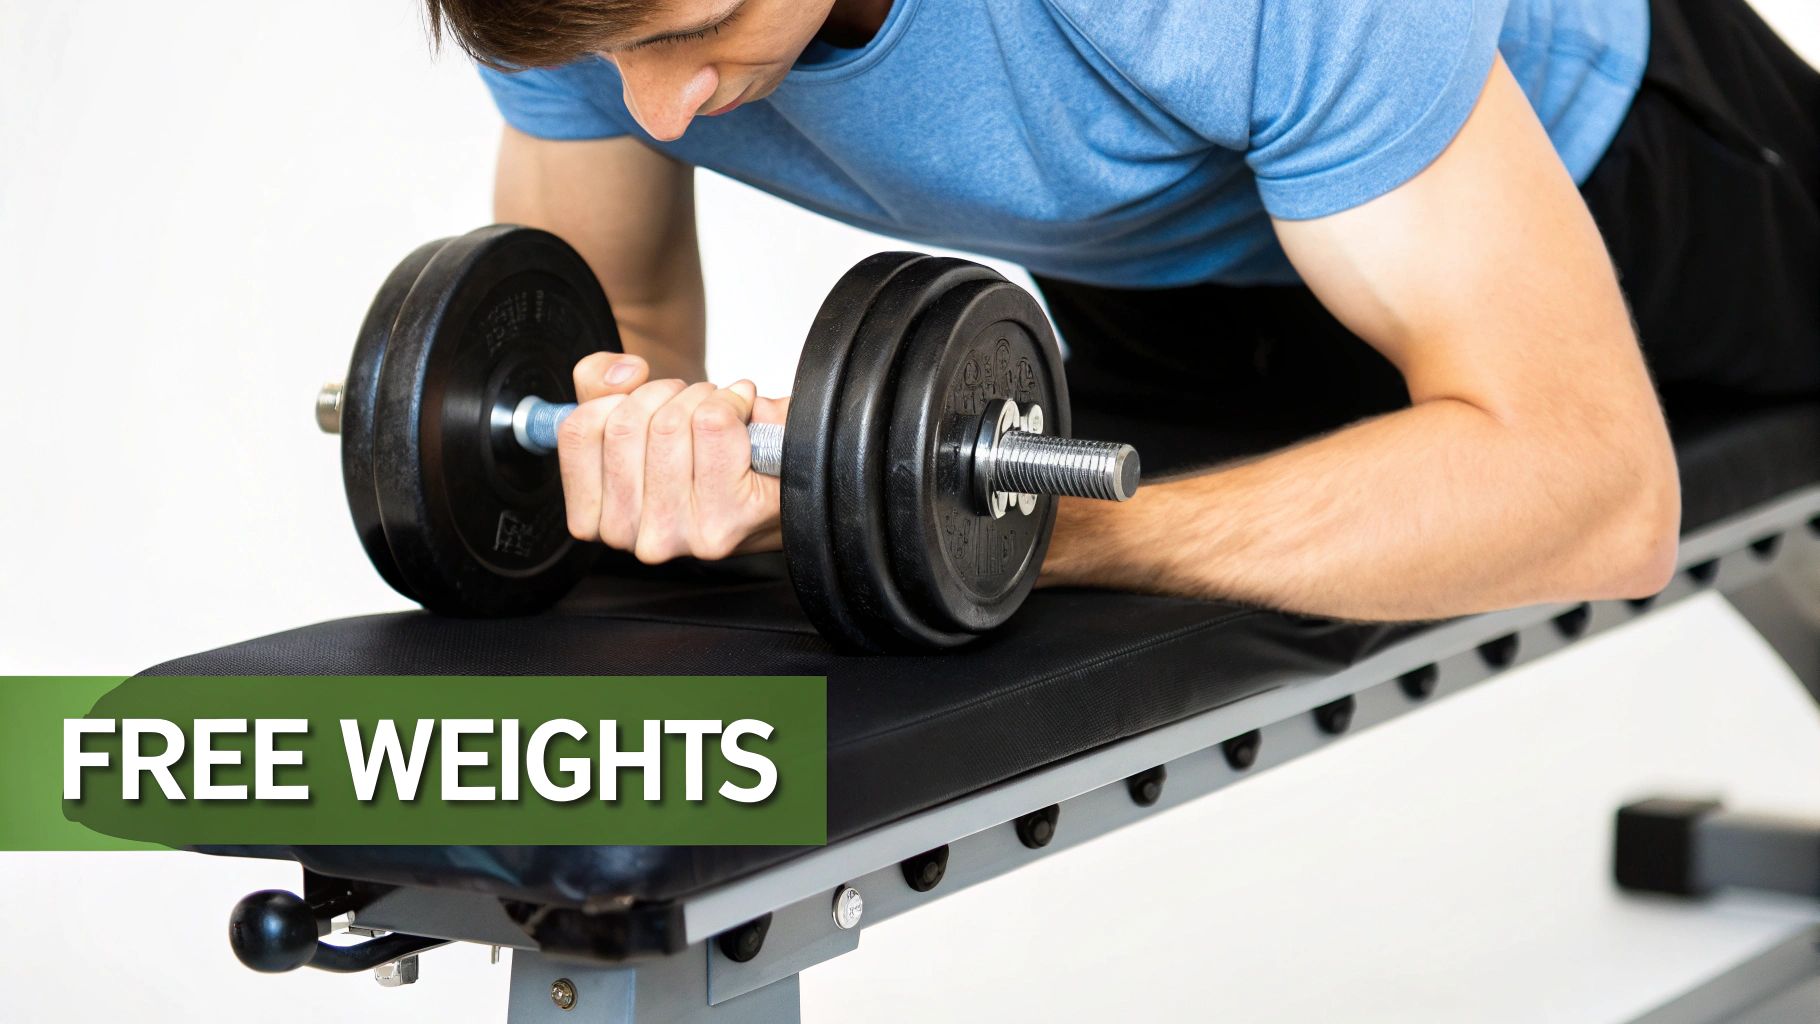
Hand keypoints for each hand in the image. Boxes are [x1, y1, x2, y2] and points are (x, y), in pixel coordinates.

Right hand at [555, 352, 787, 561]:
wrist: (774, 480)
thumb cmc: (702, 451)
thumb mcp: (632, 414)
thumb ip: (599, 383)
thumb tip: (623, 374)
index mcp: (597, 518)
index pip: (579, 431)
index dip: (618, 397)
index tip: (648, 401)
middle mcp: (632, 537)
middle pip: (625, 424)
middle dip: (665, 392)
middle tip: (690, 402)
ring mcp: (677, 535)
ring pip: (669, 423)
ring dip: (700, 396)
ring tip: (717, 411)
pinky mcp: (723, 521)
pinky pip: (712, 424)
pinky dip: (733, 402)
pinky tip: (743, 418)